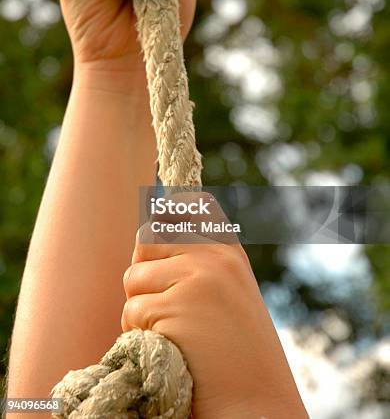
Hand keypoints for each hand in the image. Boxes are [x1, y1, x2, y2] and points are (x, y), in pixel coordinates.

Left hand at [122, 194, 307, 418]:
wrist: (257, 405)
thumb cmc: (236, 353)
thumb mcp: (228, 292)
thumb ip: (196, 262)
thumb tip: (143, 236)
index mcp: (228, 250)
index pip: (185, 205)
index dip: (163, 219)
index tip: (161, 239)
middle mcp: (213, 256)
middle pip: (146, 240)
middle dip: (144, 273)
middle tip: (164, 304)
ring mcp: (196, 279)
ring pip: (133, 278)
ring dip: (139, 309)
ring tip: (172, 333)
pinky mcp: (175, 309)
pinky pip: (131, 313)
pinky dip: (138, 335)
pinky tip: (169, 350)